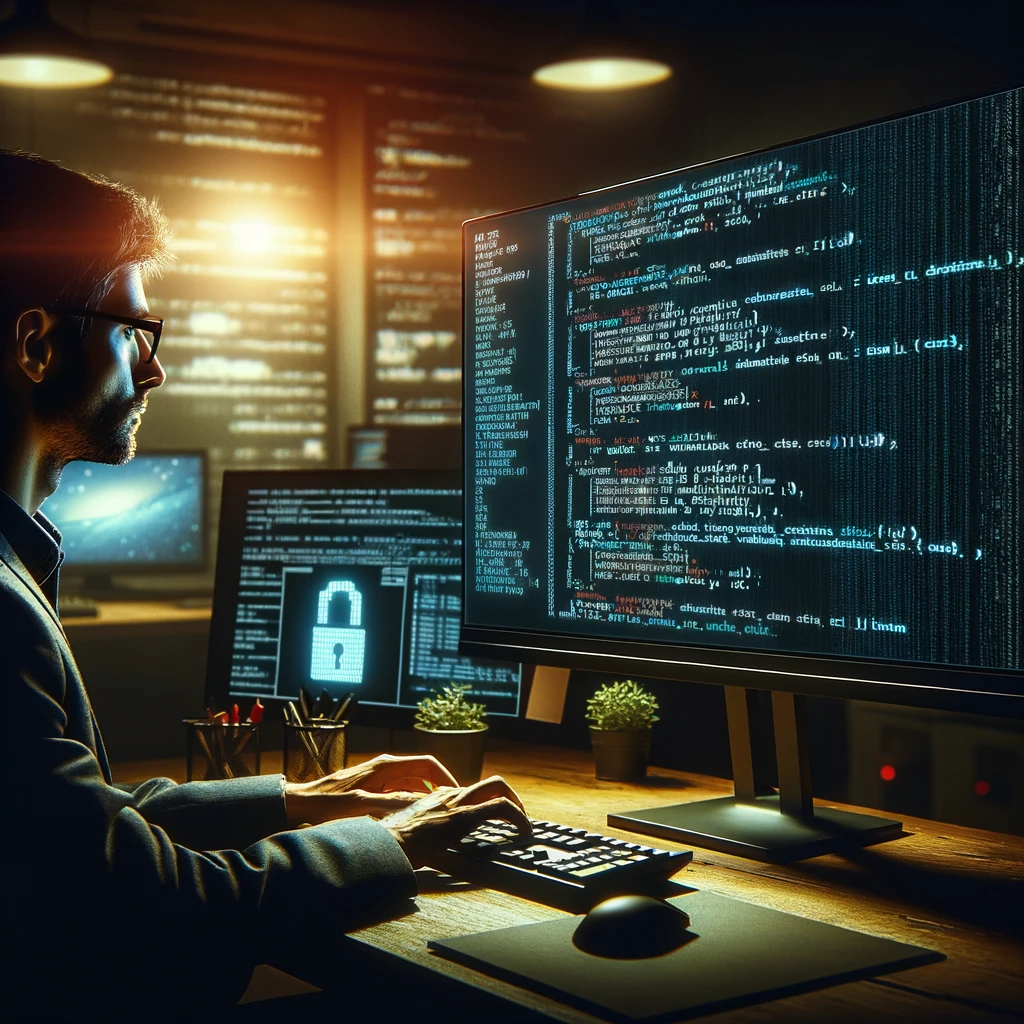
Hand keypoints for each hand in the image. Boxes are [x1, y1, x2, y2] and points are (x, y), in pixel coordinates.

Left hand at [284, 754, 458, 828]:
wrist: (300, 804)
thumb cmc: (327, 803)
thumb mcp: (362, 805)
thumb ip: (393, 803)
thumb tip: (423, 804)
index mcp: (386, 766)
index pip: (427, 764)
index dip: (445, 777)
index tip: (457, 794)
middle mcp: (385, 769)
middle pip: (422, 775)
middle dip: (439, 789)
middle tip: (452, 809)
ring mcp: (379, 780)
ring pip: (412, 786)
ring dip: (425, 798)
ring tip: (437, 816)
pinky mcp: (372, 791)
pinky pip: (400, 795)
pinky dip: (411, 804)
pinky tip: (413, 820)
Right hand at [379, 775, 531, 868]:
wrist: (389, 843)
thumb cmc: (397, 843)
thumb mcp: (414, 833)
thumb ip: (427, 833)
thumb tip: (432, 849)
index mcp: (440, 798)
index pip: (472, 791)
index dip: (488, 802)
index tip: (496, 816)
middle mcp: (451, 795)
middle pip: (490, 783)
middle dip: (510, 795)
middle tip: (518, 816)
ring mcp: (459, 803)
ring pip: (497, 786)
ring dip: (516, 804)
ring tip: (524, 824)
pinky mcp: (465, 815)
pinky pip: (500, 807)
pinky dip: (517, 817)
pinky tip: (523, 831)